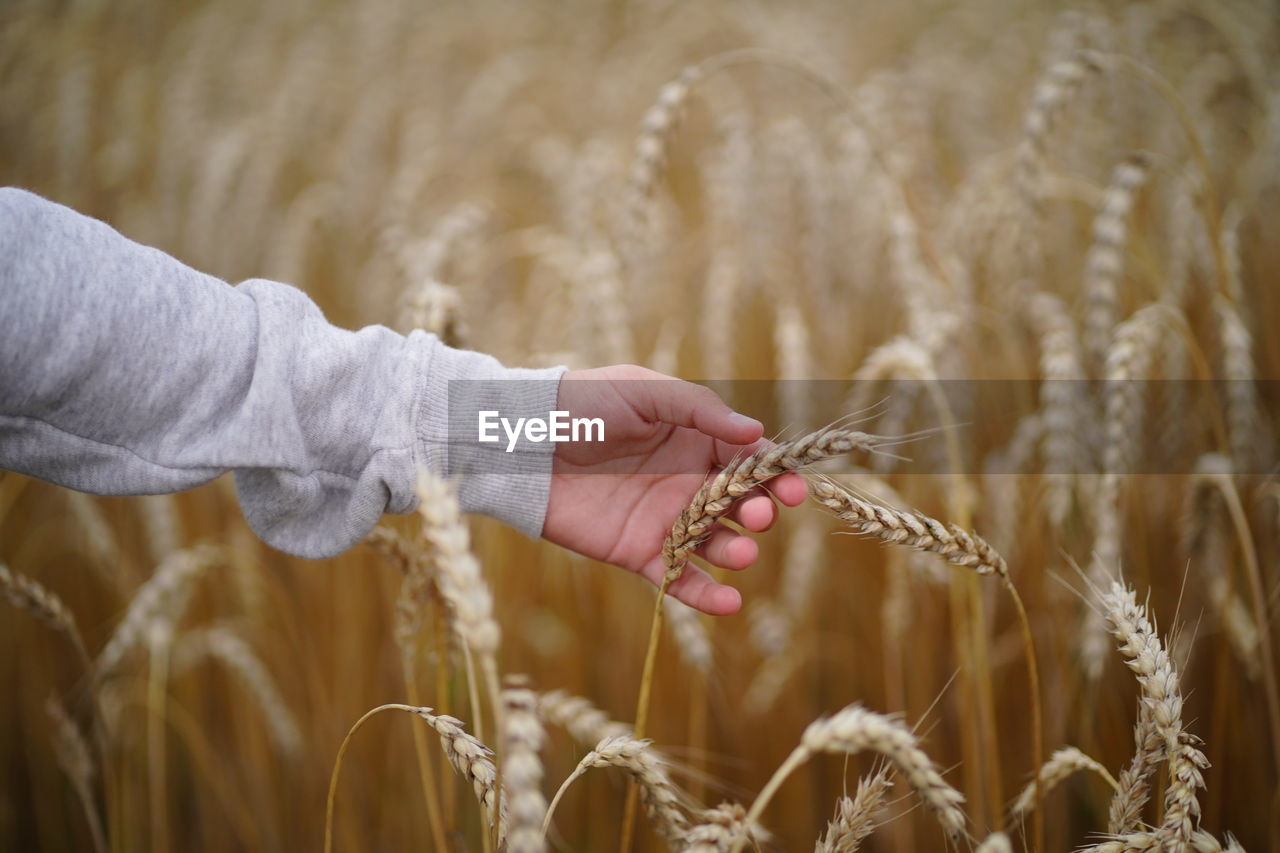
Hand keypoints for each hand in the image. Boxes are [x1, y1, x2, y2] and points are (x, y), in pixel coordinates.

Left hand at [541, 365, 806, 615]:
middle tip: (759, 514)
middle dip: (758, 512)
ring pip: (715, 544)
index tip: (793, 488)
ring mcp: (666, 519)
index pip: (750, 461)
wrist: (524, 440)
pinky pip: (678, 577)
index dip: (775, 475)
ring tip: (741, 552)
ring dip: (736, 551)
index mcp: (697, 440)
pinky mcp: (638, 551)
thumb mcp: (646, 392)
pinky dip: (704, 595)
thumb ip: (701, 411)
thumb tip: (755, 434)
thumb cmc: (585, 403)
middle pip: (740, 504)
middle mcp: (689, 482)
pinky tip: (729, 603)